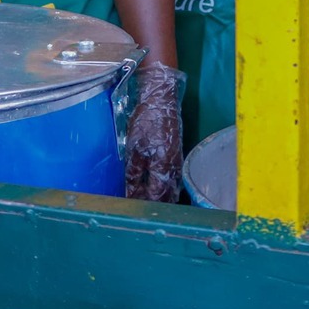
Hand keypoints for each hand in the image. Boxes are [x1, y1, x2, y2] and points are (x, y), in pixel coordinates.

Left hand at [123, 61, 185, 201]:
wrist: (162, 100)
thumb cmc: (146, 121)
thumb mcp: (134, 146)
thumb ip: (133, 171)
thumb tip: (130, 191)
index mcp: (163, 166)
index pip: (155, 195)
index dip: (143, 204)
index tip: (130, 208)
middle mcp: (174, 168)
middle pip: (166, 195)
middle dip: (153, 204)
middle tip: (137, 209)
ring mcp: (177, 162)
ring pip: (171, 188)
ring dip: (160, 197)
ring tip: (145, 201)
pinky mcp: (177, 155)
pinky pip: (173, 179)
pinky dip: (164, 187)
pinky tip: (155, 187)